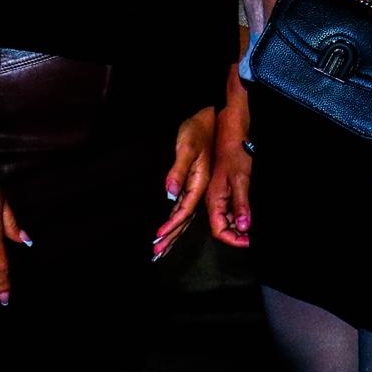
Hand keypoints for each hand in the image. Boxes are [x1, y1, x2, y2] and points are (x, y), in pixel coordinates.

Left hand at [153, 106, 213, 261]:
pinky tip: (171, 226)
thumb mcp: (187, 146)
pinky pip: (185, 207)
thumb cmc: (199, 129)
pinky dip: (176, 220)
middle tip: (156, 253)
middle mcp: (201, 188)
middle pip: (185, 219)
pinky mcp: (196, 182)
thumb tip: (170, 191)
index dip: (171, 225)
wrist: (214, 118)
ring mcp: (199, 186)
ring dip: (173, 233)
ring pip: (185, 216)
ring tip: (161, 248)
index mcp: (199, 182)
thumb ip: (179, 170)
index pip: (183, 210)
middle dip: (171, 237)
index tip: (157, 238)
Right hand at [206, 89, 251, 247]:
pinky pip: (230, 207)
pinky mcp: (224, 186)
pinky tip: (250, 216)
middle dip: (235, 237)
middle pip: (221, 226)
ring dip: (239, 227)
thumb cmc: (233, 150)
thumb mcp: (240, 178)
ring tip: (254, 233)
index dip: (232, 240)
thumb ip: (240, 203)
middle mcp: (213, 199)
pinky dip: (240, 214)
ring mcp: (218, 192)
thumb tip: (243, 227)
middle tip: (253, 241)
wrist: (228, 127)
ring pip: (226, 218)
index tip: (249, 243)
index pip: (218, 230)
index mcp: (213, 199)